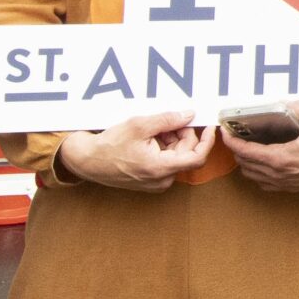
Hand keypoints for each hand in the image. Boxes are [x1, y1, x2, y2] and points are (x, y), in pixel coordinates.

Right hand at [55, 109, 208, 190]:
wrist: (88, 161)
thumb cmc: (110, 145)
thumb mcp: (140, 126)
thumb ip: (167, 120)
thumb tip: (189, 115)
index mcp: (160, 168)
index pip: (197, 157)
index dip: (207, 141)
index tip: (210, 127)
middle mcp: (162, 180)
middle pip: (186, 153)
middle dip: (182, 135)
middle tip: (169, 121)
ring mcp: (156, 183)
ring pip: (176, 157)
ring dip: (171, 140)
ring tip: (153, 130)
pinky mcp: (151, 181)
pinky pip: (166, 162)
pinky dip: (163, 148)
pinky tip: (150, 139)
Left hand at [220, 102, 298, 191]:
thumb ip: (298, 107)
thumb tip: (283, 101)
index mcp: (282, 158)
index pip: (246, 152)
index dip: (231, 142)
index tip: (225, 132)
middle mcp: (280, 174)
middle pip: (245, 164)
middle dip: (236, 150)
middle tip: (235, 136)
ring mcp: (285, 183)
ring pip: (252, 176)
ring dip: (245, 162)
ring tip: (245, 147)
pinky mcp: (292, 187)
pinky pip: (264, 184)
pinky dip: (256, 173)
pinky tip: (261, 162)